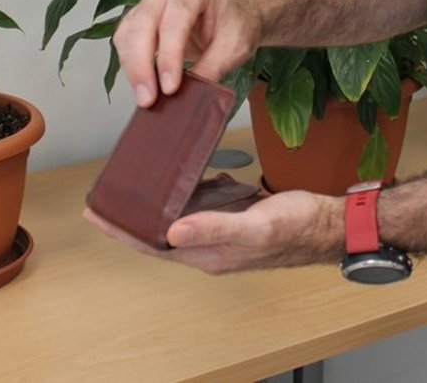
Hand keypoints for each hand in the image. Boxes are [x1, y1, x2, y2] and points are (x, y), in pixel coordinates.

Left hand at [83, 191, 344, 274]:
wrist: (330, 224)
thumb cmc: (298, 226)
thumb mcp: (257, 224)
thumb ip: (215, 227)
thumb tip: (172, 231)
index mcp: (209, 254)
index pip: (153, 244)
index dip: (122, 231)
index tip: (95, 214)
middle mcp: (210, 247)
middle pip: (160, 233)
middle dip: (131, 217)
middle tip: (105, 195)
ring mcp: (223, 233)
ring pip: (179, 219)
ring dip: (158, 203)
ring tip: (136, 180)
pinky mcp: (235, 218)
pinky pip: (202, 207)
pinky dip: (188, 191)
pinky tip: (185, 172)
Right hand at [112, 0, 260, 106]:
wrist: (234, 18)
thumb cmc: (236, 25)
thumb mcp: (235, 47)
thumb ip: (212, 68)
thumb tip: (189, 95)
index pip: (175, 18)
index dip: (169, 54)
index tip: (170, 86)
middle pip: (144, 24)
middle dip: (142, 65)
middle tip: (149, 98)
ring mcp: (149, 2)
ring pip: (129, 33)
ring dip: (132, 68)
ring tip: (145, 97)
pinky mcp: (139, 19)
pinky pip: (125, 41)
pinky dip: (129, 65)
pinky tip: (141, 84)